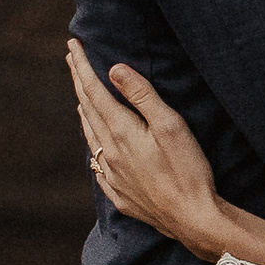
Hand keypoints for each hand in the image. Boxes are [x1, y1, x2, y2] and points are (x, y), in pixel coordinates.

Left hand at [68, 42, 227, 258]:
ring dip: (84, 111)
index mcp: (121, 132)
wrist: (192, 219)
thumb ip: (142, 96)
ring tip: (80, 95)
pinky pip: (97, 163)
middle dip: (79, 81)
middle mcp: (109, 153)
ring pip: (90, 136)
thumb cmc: (187, 170)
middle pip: (87, 110)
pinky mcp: (120, 194)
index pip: (94, 91)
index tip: (72, 45)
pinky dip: (93, 144)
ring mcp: (112, 176)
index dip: (83, 67)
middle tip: (71, 59)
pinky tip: (94, 145)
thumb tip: (114, 69)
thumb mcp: (170, 126)